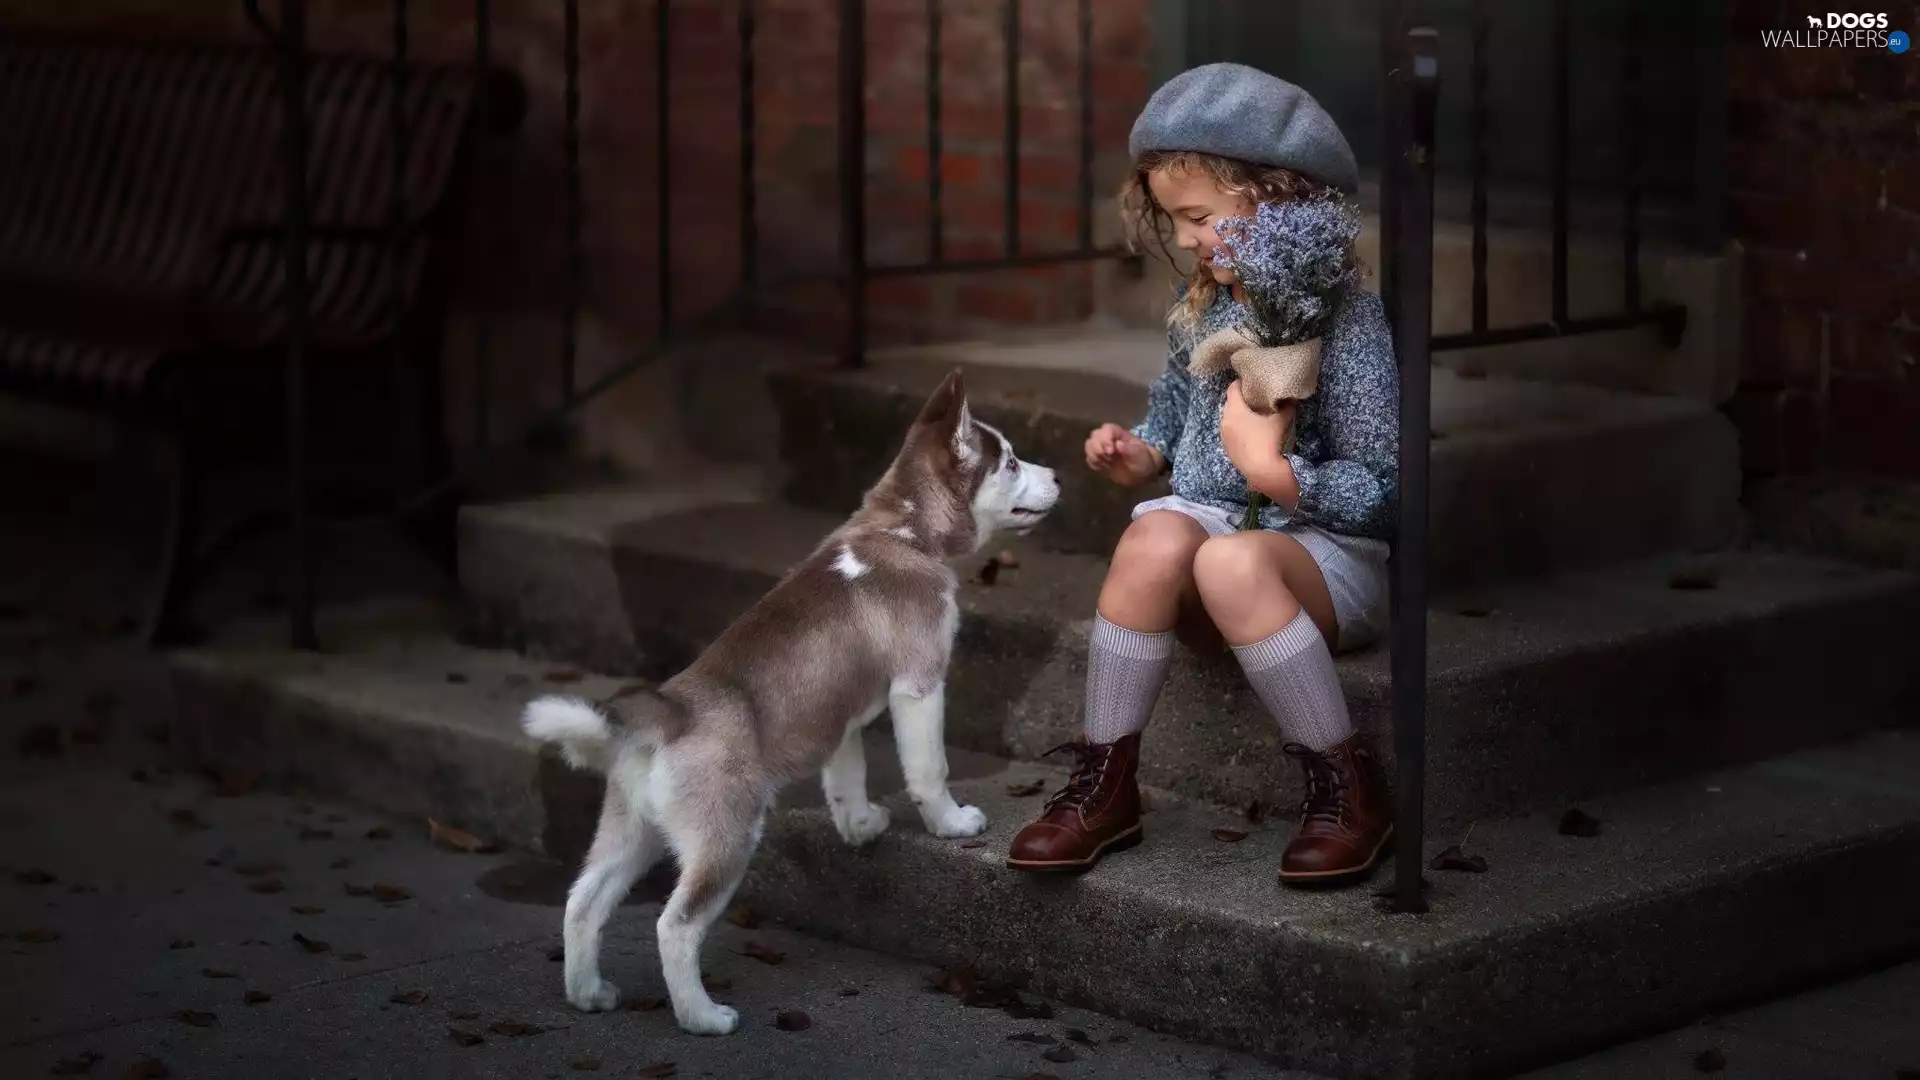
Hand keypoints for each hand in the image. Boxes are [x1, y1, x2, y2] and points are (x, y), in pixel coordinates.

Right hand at [1084, 423, 1160, 486]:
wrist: (1142, 475)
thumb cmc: (1143, 462)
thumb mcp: (1141, 456)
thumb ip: (1131, 449)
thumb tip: (1118, 444)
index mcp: (1120, 434)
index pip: (1107, 429)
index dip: (1105, 438)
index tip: (1110, 451)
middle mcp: (1109, 439)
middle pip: (1095, 435)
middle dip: (1097, 447)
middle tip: (1108, 458)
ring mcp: (1102, 449)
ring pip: (1089, 445)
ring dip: (1094, 455)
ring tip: (1106, 464)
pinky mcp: (1099, 460)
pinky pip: (1089, 458)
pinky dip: (1093, 463)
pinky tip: (1103, 468)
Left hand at [1220, 381, 1297, 503]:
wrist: (1262, 472)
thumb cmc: (1269, 441)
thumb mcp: (1281, 420)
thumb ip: (1286, 406)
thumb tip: (1291, 398)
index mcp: (1234, 410)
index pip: (1232, 388)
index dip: (1241, 383)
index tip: (1250, 382)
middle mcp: (1224, 421)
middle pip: (1229, 403)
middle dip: (1240, 399)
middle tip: (1254, 398)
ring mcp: (1223, 436)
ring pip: (1228, 418)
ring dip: (1238, 415)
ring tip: (1252, 415)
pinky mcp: (1226, 448)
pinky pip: (1229, 432)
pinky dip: (1237, 428)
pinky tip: (1249, 432)